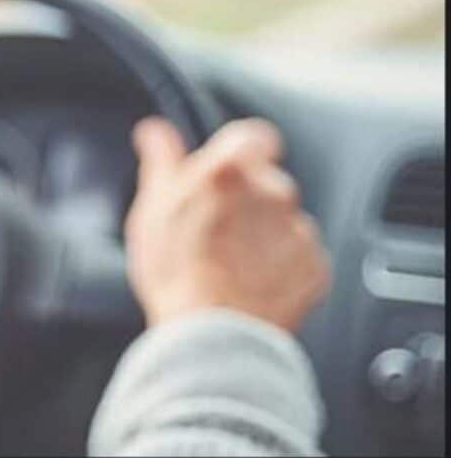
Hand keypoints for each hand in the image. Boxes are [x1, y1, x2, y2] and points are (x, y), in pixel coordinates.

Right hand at [125, 116, 330, 331]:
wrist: (213, 336)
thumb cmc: (176, 272)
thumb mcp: (151, 211)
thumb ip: (161, 162)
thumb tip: (155, 132)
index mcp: (231, 170)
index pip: (254, 137)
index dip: (241, 153)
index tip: (226, 172)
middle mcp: (274, 192)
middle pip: (266, 182)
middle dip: (246, 200)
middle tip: (215, 230)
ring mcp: (299, 230)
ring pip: (283, 220)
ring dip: (264, 233)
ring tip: (231, 264)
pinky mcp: (316, 266)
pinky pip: (301, 256)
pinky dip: (282, 266)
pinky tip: (252, 283)